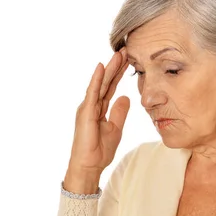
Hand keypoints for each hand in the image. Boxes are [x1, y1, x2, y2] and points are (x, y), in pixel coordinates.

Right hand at [66, 48, 130, 185]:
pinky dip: (97, 79)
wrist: (89, 165)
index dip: (119, 73)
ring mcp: (87, 107)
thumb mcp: (115, 128)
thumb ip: (119, 112)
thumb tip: (126, 97)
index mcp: (99, 108)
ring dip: (109, 68)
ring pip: (100, 83)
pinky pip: (92, 93)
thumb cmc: (99, 150)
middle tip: (125, 50)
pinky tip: (102, 67)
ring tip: (119, 53)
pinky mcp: (86, 112)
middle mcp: (91, 104)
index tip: (129, 60)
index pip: (111, 86)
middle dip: (115, 66)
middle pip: (106, 81)